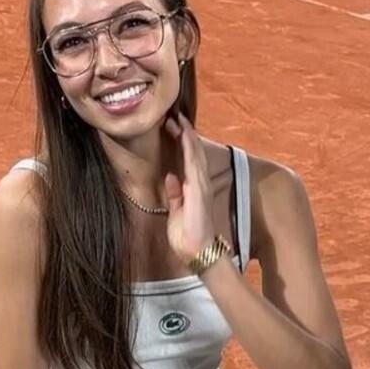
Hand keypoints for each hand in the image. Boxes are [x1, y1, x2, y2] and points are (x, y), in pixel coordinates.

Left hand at [163, 112, 215, 263]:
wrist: (197, 253)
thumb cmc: (187, 237)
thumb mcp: (176, 212)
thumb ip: (175, 195)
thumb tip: (169, 177)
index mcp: (192, 189)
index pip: (187, 160)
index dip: (180, 142)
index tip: (171, 127)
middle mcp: (199, 184)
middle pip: (193, 152)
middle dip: (184, 133)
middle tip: (173, 115)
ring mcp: (200, 185)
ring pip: (195, 153)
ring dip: (187, 135)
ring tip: (177, 119)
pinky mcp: (199, 189)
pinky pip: (194, 163)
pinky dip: (190, 147)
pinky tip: (185, 135)